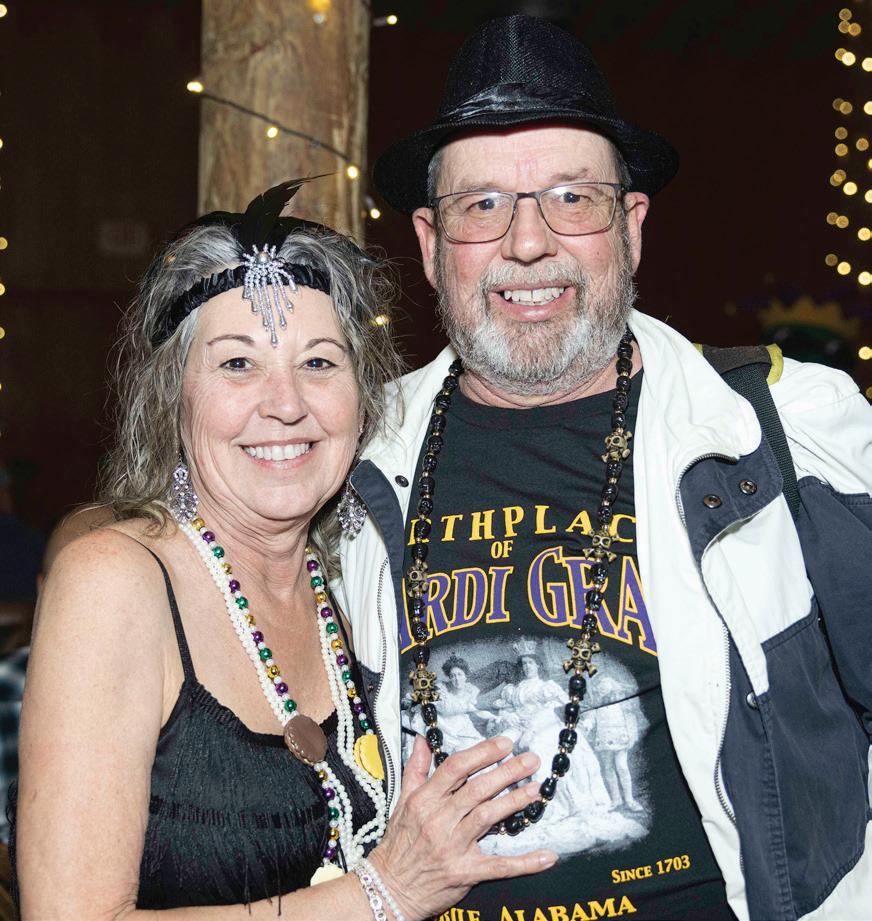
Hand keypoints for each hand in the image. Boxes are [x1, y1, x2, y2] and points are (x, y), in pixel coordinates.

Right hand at [368, 735, 557, 920]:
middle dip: (506, 772)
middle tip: (530, 759)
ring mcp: (452, 847)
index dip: (482, 753)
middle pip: (477, 789)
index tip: (505, 743)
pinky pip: (499, 866)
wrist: (389, 888)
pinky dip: (525, 862)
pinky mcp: (465, 873)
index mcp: (424, 800)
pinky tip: (546, 855)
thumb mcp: (401, 802)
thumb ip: (415, 769)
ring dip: (514, 802)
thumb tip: (422, 739)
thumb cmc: (398, 844)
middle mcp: (438, 820)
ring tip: (535, 789)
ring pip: (488, 818)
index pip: (456, 768)